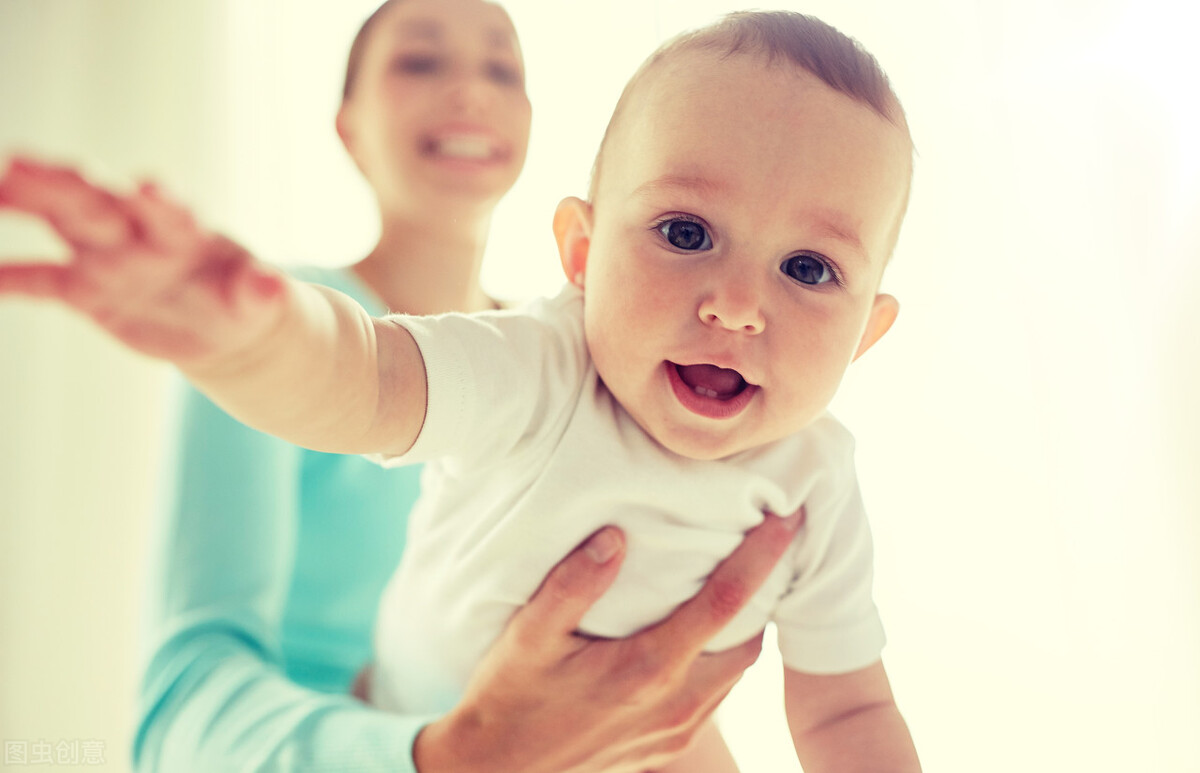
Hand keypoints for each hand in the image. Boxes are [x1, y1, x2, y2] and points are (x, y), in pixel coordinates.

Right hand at [0, 157, 285, 366]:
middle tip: (22, 163)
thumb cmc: (246, 301)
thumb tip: (273, 286)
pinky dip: (14, 277)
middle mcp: (140, 236)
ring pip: (65, 224)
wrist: (227, 328)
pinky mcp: (87, 290)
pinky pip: (45, 281)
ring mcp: (110, 258)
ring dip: (31, 204)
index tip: (150, 187)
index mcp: (187, 234)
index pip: (171, 214)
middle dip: (64, 186)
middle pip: (100, 205)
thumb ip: (261, 292)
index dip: (161, 202)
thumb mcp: (262, 301)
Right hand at [414, 508, 804, 772]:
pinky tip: (703, 636)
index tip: (788, 519)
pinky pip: (715, 696)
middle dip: (767, 593)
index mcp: (647, 669)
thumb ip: (574, 585)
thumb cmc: (509, 696)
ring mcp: (676, 732)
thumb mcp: (529, 635)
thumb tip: (617, 537)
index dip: (761, 558)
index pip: (723, 603)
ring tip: (742, 583)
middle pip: (747, 642)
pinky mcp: (668, 749)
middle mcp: (674, 704)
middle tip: (772, 545)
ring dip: (744, 628)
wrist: (496, 771)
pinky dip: (722, 659)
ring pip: (735, 672)